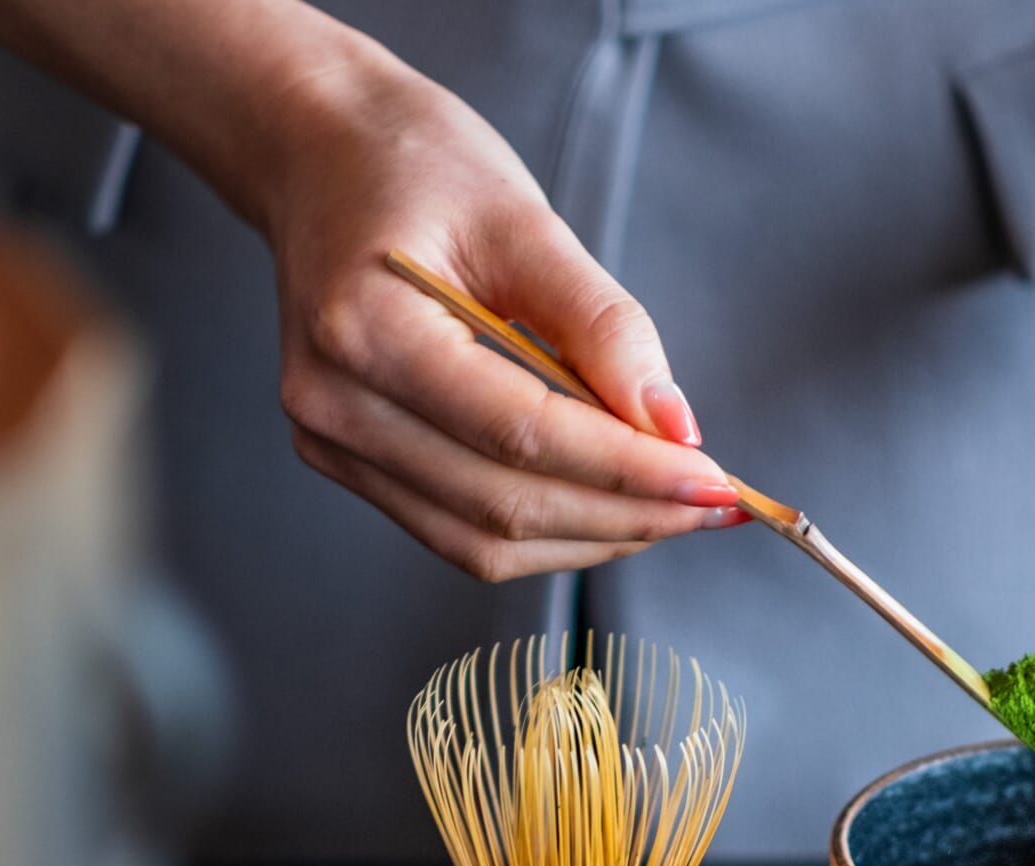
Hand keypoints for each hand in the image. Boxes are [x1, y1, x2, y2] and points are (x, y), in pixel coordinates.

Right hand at [235, 48, 739, 580]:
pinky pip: (458, 529)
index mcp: (365, 332)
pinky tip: (611, 503)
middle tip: (716, 500)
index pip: (521, 436)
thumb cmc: (413, 166)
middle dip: (626, 513)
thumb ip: (603, 325)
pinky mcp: (347, 459)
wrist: (317, 155)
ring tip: (675, 507)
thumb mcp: (522, 217)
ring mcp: (331, 442)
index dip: (629, 470)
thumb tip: (675, 426)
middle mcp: (333, 405)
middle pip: (504, 505)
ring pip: (482, 541)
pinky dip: (547, 529)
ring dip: (593, 535)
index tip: (717, 478)